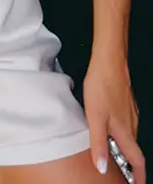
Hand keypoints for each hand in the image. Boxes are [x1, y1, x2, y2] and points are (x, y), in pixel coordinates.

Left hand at [83, 55, 144, 181]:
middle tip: (121, 173)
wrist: (109, 61)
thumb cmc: (102, 86)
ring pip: (129, 136)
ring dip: (123, 148)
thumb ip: (98, 143)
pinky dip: (120, 133)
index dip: (138, 176)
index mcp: (125, 131)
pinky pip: (126, 124)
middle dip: (129, 163)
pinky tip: (108, 128)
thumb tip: (101, 167)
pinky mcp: (126, 103)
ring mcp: (130, 113)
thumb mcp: (95, 117)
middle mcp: (131, 124)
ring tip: (111, 153)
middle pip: (133, 150)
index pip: (136, 160)